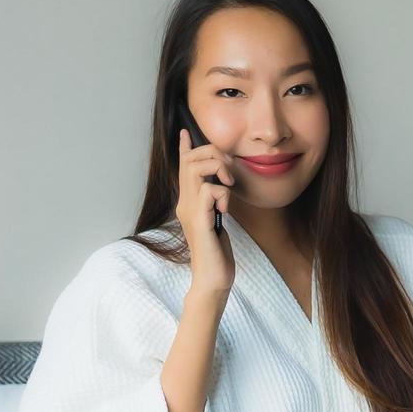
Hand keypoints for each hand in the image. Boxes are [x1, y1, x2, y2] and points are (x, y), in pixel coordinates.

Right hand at [176, 128, 236, 296]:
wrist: (213, 279)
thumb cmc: (217, 254)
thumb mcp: (216, 222)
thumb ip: (215, 204)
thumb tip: (221, 188)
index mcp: (189, 203)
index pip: (183, 168)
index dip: (185, 148)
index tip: (185, 132)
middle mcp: (185, 204)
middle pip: (190, 161)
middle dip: (212, 154)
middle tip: (230, 172)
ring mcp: (190, 212)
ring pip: (197, 170)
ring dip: (219, 169)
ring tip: (229, 186)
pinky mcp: (200, 222)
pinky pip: (210, 191)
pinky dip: (223, 194)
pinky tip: (226, 210)